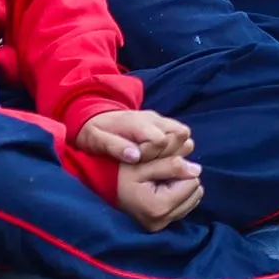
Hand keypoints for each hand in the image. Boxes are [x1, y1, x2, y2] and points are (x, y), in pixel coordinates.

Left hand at [77, 109, 193, 163]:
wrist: (94, 116)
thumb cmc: (94, 132)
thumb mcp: (95, 140)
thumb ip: (115, 147)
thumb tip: (135, 157)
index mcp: (136, 122)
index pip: (160, 140)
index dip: (152, 155)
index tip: (137, 161)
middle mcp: (153, 119)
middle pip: (179, 135)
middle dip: (168, 154)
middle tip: (149, 163)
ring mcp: (160, 120)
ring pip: (184, 134)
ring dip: (175, 150)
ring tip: (156, 161)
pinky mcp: (163, 124)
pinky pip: (181, 134)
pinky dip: (176, 147)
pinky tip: (160, 157)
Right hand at [117, 153, 203, 231]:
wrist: (101, 189)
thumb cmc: (120, 174)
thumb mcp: (143, 164)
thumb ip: (171, 165)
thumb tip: (197, 170)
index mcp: (159, 207)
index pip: (192, 182)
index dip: (181, 169)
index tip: (162, 168)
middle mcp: (162, 221)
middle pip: (195, 192)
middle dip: (183, 179)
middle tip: (160, 175)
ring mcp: (161, 226)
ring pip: (192, 200)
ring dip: (181, 188)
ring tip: (159, 183)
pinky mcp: (161, 226)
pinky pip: (185, 207)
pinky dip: (178, 197)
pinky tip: (161, 191)